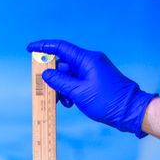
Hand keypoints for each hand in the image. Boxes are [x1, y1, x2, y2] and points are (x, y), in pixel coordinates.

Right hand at [27, 40, 155, 136]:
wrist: (131, 112)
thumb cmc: (108, 101)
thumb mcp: (79, 93)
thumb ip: (60, 82)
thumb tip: (46, 73)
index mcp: (87, 59)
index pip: (60, 47)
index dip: (43, 47)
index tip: (29, 49)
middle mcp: (90, 61)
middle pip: (63, 63)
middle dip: (53, 77)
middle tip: (46, 90)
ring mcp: (94, 71)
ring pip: (69, 75)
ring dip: (62, 87)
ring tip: (63, 102)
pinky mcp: (97, 80)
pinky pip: (78, 81)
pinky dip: (71, 90)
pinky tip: (71, 103)